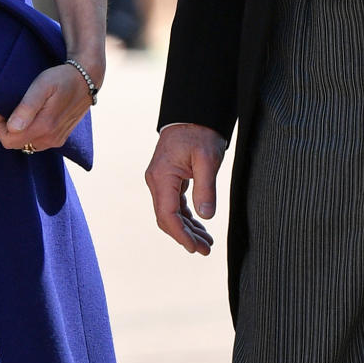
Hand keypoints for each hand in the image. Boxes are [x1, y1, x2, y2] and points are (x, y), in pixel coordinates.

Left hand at [0, 61, 96, 153]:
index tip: (3, 109)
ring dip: (20, 132)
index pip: (8, 140)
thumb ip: (27, 107)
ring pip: (26, 144)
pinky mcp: (60, 139)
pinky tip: (35, 117)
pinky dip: (31, 133)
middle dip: (8, 129)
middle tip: (12, 108)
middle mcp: (50, 139)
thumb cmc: (61, 79)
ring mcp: (56, 140)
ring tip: (23, 112)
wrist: (86, 80)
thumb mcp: (42, 85)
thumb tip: (12, 128)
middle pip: (16, 144)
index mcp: (43, 127)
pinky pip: (37, 143)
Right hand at [145, 123, 225, 253]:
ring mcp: (160, 181)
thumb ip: (205, 188)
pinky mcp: (169, 179)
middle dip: (185, 236)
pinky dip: (186, 218)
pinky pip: (175, 204)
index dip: (181, 235)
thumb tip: (205, 216)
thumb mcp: (207, 159)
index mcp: (162, 177)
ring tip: (206, 243)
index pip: (167, 214)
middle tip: (206, 250)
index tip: (195, 248)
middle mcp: (156, 181)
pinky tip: (200, 227)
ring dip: (187, 229)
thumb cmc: (201, 132)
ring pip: (170, 213)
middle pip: (167, 218)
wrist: (194, 113)